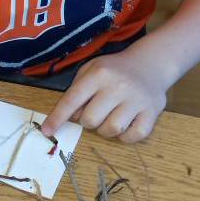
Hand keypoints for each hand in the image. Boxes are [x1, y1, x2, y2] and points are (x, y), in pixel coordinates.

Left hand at [41, 51, 166, 142]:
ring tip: (109, 117)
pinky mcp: (152, 112)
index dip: (57, 118)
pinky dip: (125, 136)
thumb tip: (69, 118)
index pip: (72, 100)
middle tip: (95, 112)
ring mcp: (137, 100)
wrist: (151, 64)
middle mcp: (118, 86)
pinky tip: (125, 124)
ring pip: (111, 130)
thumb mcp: (91, 69)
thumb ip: (76, 91)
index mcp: (99, 74)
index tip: (47, 131)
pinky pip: (133, 136)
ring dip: (105, 130)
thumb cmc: (115, 69)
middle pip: (91, 120)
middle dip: (87, 121)